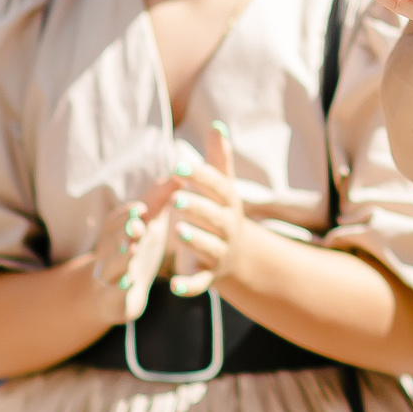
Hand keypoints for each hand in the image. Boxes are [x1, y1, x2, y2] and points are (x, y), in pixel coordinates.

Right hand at [89, 179, 176, 323]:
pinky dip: (119, 289)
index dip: (129, 214)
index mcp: (116, 232)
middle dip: (124, 233)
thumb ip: (160, 201)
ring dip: (121, 258)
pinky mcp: (112, 299)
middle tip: (138, 228)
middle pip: (112, 240)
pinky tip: (129, 284)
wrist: (109, 293)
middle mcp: (108, 252)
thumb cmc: (135, 250)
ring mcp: (108, 276)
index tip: (142, 209)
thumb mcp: (149, 226)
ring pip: (111, 265)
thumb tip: (179, 173)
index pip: (118, 219)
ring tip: (132, 251)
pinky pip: (113, 293)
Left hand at [169, 123, 260, 295]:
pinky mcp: (210, 275)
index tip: (178, 165)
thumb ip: (219, 158)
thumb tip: (217, 125)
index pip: (217, 186)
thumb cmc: (222, 211)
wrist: (238, 255)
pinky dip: (189, 285)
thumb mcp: (222, 186)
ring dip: (195, 240)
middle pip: (214, 217)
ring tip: (177, 231)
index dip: (199, 175)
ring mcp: (221, 252)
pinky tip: (174, 286)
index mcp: (228, 202)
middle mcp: (228, 227)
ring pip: (209, 247)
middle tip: (177, 198)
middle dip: (197, 208)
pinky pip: (201, 282)